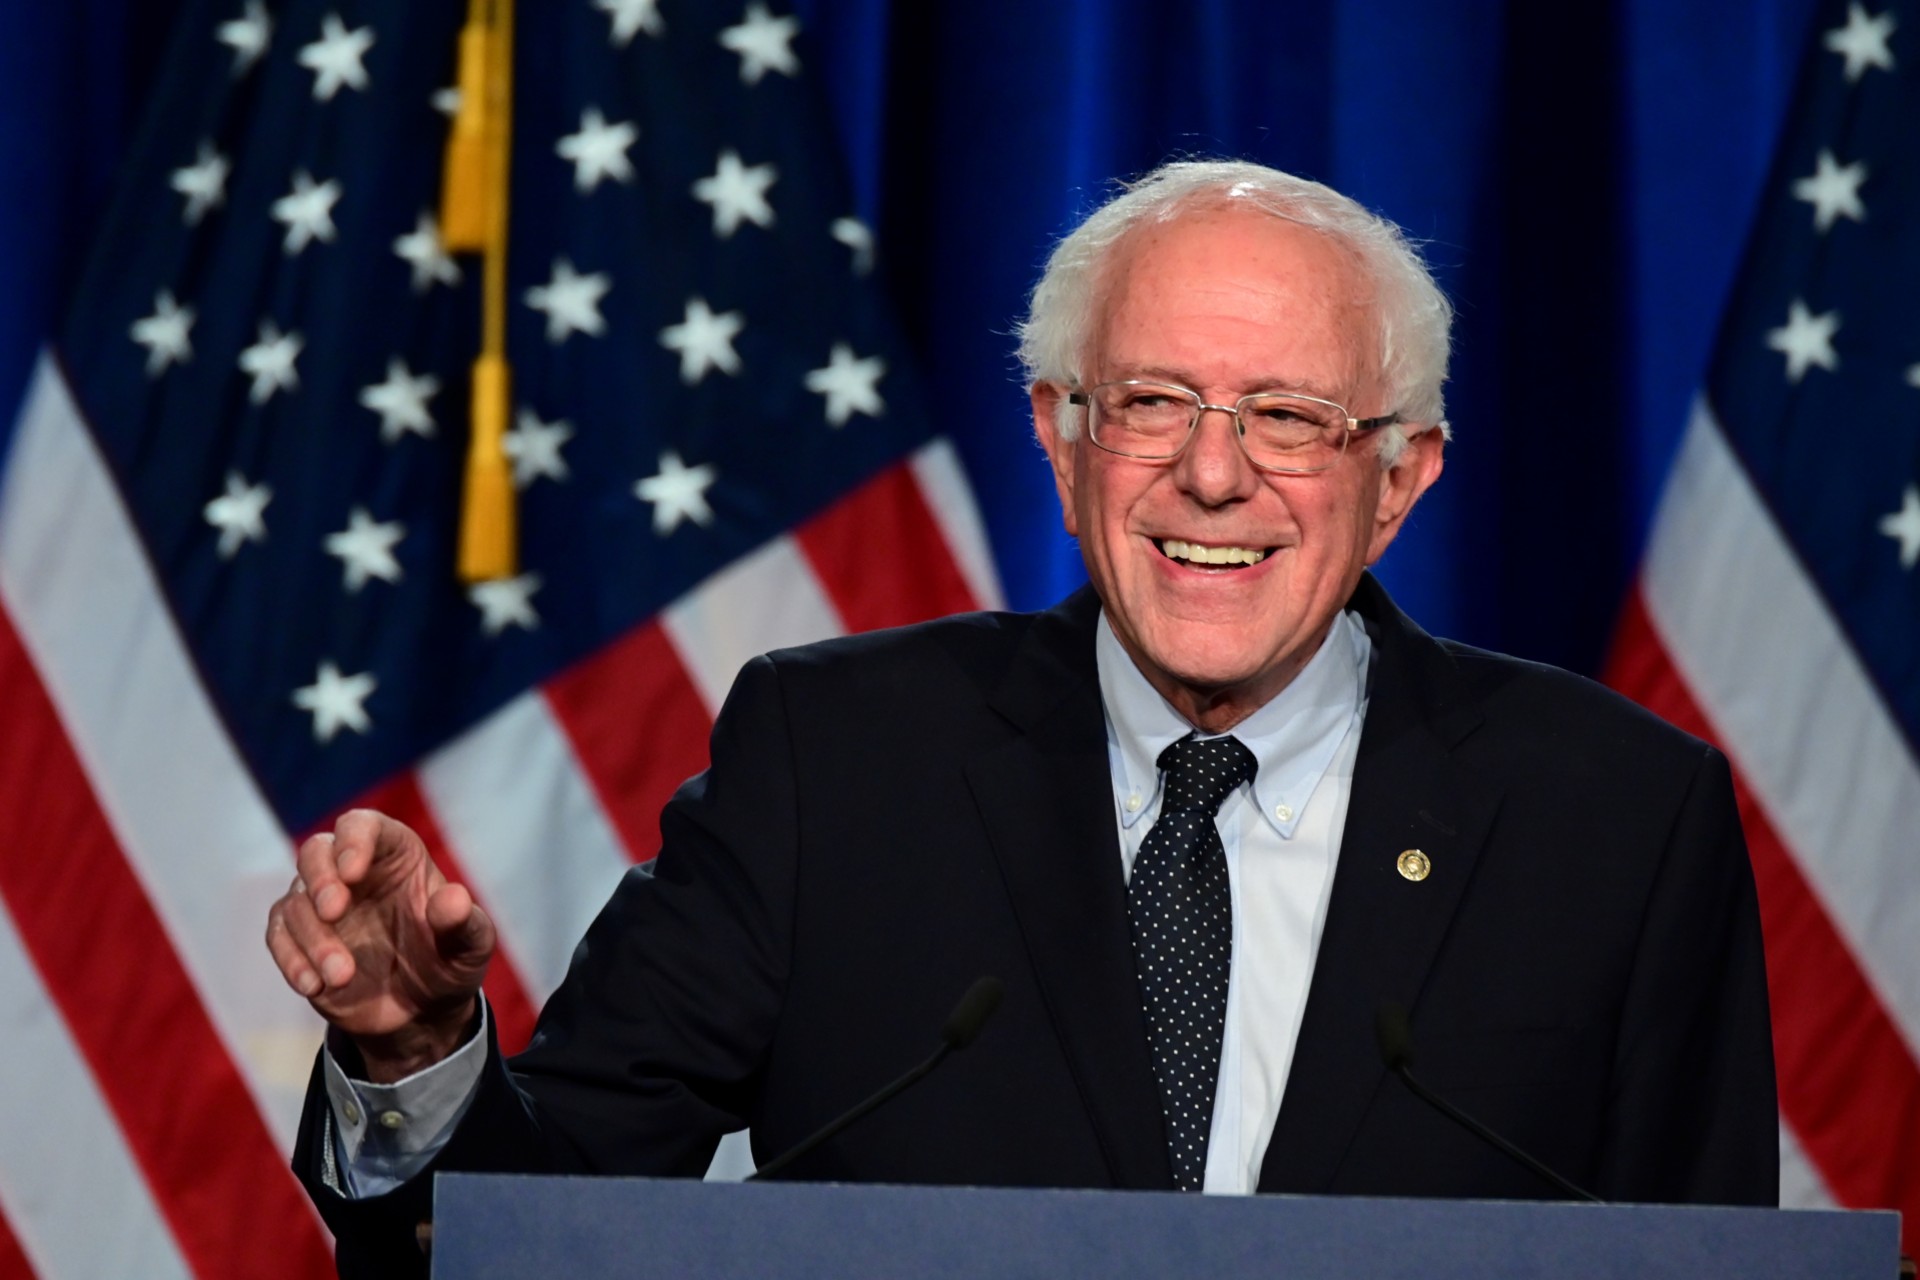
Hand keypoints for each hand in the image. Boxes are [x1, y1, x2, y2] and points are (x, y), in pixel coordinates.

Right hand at [266, 809, 493, 1080]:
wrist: (422, 1010)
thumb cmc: (449, 963)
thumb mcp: (469, 948)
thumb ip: (464, 924)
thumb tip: (454, 899)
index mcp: (396, 855)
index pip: (363, 826)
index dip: (354, 840)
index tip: (353, 871)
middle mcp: (352, 872)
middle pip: (316, 851)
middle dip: (320, 879)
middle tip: (334, 912)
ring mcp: (321, 904)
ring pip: (296, 902)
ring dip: (314, 939)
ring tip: (343, 976)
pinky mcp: (299, 938)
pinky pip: (279, 937)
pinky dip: (291, 959)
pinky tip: (314, 985)